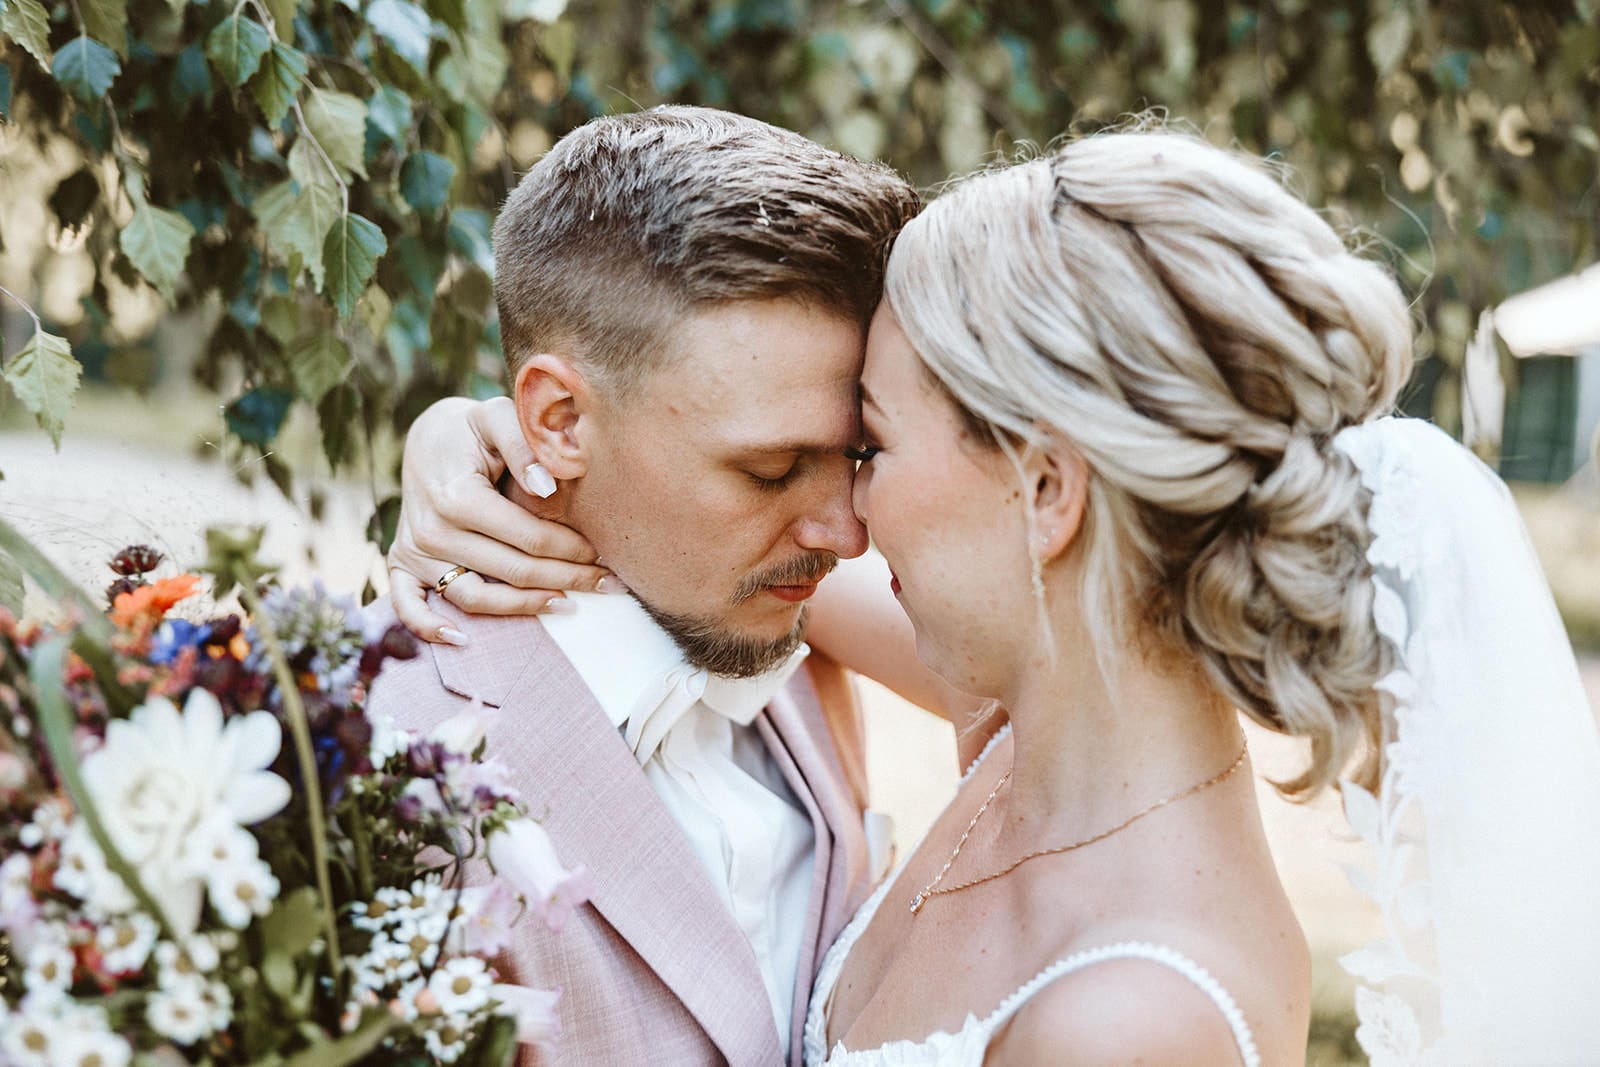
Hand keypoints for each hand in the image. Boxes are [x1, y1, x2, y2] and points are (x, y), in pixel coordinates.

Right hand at [387, 396, 618, 643]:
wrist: (426, 437)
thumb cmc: (472, 429)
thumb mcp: (497, 416)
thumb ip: (525, 445)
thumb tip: (548, 487)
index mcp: (457, 496)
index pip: (530, 538)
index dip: (572, 548)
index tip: (604, 552)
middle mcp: (432, 530)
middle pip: (513, 571)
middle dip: (568, 579)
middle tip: (609, 584)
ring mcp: (415, 551)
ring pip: (476, 598)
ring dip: (525, 608)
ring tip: (569, 606)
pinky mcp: (402, 563)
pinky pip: (409, 606)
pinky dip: (428, 628)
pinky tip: (462, 640)